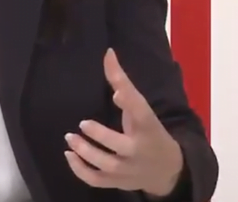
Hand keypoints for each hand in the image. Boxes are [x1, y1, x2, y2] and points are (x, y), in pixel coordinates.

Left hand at [64, 49, 183, 196]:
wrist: (168, 170)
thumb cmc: (150, 133)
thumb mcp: (142, 110)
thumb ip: (124, 85)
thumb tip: (108, 55)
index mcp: (148, 127)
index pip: (140, 112)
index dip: (129, 101)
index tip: (117, 92)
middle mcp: (138, 149)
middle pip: (120, 145)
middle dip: (101, 135)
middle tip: (82, 123)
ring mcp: (128, 169)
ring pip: (104, 164)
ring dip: (85, 152)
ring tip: (70, 137)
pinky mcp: (117, 183)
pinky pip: (96, 180)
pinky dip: (80, 170)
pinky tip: (69, 155)